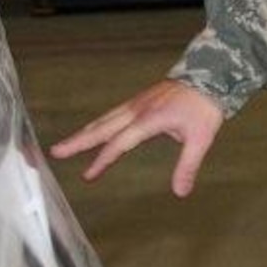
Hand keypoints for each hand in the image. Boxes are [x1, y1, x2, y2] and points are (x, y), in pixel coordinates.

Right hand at [49, 80, 224, 197]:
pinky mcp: (140, 100)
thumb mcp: (201, 139)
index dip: (103, 160)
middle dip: (78, 141)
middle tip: (55, 152)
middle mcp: (137, 111)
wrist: (211, 74)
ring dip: (84, 132)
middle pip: (102, 128)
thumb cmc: (205, 107)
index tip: (88, 175)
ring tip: (65, 144)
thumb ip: (187, 166)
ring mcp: (137, 103)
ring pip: (105, 119)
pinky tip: (94, 129)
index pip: (120, 143)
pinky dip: (98, 123)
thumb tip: (181, 192)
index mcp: (149, 120)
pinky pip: (113, 113)